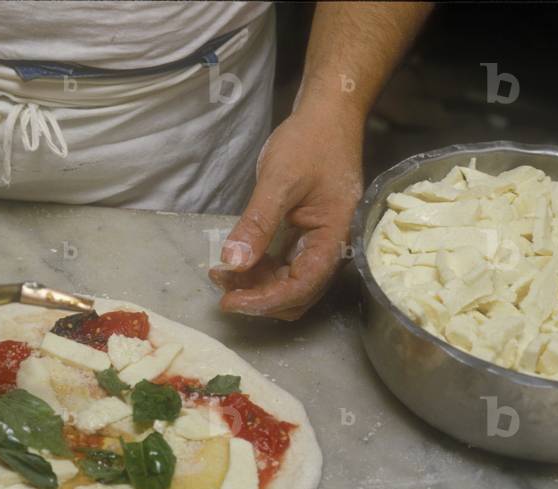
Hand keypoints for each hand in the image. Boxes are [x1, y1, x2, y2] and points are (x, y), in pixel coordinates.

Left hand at [210, 108, 362, 319]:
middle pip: (296, 294)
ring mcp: (320, 244)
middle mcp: (333, 248)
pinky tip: (236, 261)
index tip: (229, 302)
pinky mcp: (308, 239)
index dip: (264, 300)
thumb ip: (257, 223)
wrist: (327, 118)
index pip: (301, 286)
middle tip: (221, 287)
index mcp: (336, 237)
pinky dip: (260, 271)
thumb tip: (234, 263)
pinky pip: (285, 267)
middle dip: (258, 296)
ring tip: (222, 273)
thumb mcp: (279, 180)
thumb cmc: (309, 142)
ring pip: (289, 284)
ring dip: (256, 286)